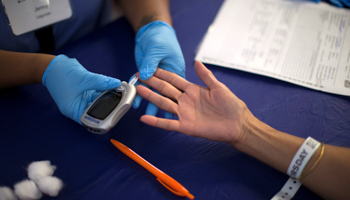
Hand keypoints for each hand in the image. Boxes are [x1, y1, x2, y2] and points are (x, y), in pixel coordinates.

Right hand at [42, 55, 120, 123]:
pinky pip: (97, 94)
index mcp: (74, 110)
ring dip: (109, 98)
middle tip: (123, 102)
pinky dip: (105, 91)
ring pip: (99, 102)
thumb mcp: (84, 79)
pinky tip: (115, 88)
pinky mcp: (84, 93)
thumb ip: (101, 82)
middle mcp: (78, 108)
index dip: (105, 119)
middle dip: (110, 107)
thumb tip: (116, 83)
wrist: (51, 65)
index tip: (117, 113)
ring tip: (122, 93)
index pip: (92, 121)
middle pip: (97, 112)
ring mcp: (82, 100)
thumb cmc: (61, 74)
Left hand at [132, 21, 184, 117]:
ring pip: (152, 92)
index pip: (177, 89)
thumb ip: (151, 63)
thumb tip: (146, 75)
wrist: (150, 31)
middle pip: (165, 94)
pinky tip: (135, 101)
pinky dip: (138, 93)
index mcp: (176, 71)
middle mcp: (167, 77)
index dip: (177, 102)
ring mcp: (155, 77)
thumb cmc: (161, 38)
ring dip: (148, 102)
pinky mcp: (145, 75)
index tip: (173, 113)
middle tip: (161, 117)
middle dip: (162, 106)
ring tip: (145, 114)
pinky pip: (142, 86)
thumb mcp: (157, 50)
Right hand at [136, 61, 252, 144]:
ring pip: (164, 104)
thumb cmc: (231, 105)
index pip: (173, 80)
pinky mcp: (185, 126)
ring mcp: (184, 114)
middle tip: (139, 77)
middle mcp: (185, 101)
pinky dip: (156, 121)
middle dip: (152, 83)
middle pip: (165, 90)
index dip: (162, 74)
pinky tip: (144, 118)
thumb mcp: (218, 87)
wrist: (238, 124)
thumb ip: (206, 76)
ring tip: (139, 90)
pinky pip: (168, 124)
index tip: (150, 68)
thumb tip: (196, 61)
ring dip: (151, 98)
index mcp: (192, 90)